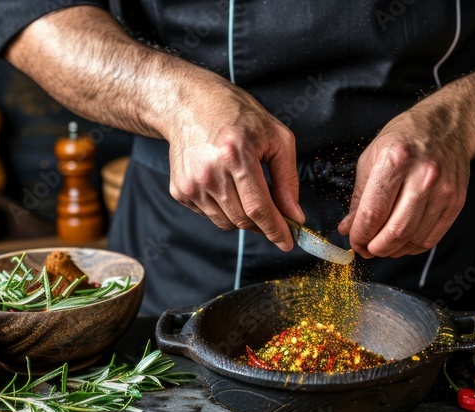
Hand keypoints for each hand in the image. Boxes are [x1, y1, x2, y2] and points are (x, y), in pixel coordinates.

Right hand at [163, 70, 303, 250]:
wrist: (189, 104)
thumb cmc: (238, 115)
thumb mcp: (276, 138)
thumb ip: (287, 179)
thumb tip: (294, 215)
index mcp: (236, 155)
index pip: (258, 208)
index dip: (276, 230)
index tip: (288, 243)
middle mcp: (210, 172)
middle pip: (244, 220)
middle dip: (264, 224)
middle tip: (275, 214)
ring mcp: (191, 184)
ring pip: (227, 223)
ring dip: (244, 217)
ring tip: (246, 190)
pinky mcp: (180, 191)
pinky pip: (210, 216)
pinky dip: (224, 209)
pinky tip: (225, 184)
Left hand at [339, 105, 471, 257]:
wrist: (449, 125)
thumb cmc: (406, 138)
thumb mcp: (372, 157)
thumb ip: (360, 196)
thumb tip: (348, 228)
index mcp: (395, 160)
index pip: (373, 213)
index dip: (360, 235)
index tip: (354, 241)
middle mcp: (423, 176)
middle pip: (396, 231)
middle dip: (375, 249)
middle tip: (366, 250)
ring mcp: (443, 191)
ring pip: (413, 239)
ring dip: (393, 250)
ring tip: (382, 245)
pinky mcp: (456, 202)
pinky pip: (431, 238)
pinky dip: (412, 247)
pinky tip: (402, 241)